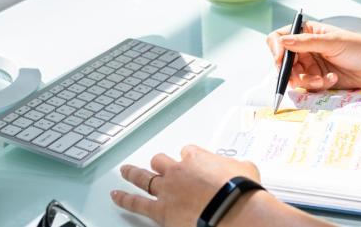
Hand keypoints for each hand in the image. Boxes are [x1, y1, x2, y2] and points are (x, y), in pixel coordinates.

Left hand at [111, 145, 260, 226]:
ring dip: (133, 173)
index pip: (187, 151)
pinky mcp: (161, 210)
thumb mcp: (245, 170)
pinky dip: (124, 199)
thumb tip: (244, 169)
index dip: (188, 157)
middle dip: (159, 162)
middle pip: (161, 161)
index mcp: (197, 157)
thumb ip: (237, 167)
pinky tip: (115, 195)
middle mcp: (178, 170)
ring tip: (125, 170)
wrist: (232, 209)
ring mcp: (167, 189)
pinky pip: (137, 203)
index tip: (191, 162)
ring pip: (144, 178)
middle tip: (156, 163)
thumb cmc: (239, 190)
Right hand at [266, 20, 360, 90]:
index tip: (280, 60)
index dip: (277, 49)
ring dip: (307, 81)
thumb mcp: (331, 42)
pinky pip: (308, 86)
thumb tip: (284, 41)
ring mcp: (311, 64)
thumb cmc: (357, 47)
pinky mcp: (317, 78)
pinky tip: (332, 79)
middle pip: (283, 62)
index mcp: (306, 32)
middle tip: (303, 77)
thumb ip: (306, 42)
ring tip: (323, 80)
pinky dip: (318, 85)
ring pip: (294, 77)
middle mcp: (305, 48)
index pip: (279, 38)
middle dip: (291, 72)